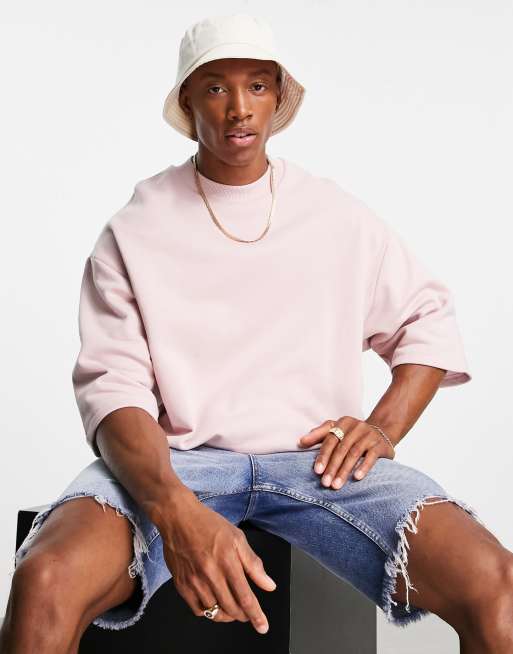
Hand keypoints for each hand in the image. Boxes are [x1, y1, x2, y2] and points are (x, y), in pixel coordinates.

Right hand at [161, 492, 275, 633]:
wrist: (178, 518)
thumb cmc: (208, 525)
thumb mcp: (237, 538)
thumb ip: (254, 564)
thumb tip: (269, 585)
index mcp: (228, 562)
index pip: (245, 597)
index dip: (256, 615)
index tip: (263, 626)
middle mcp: (211, 574)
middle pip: (231, 609)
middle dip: (243, 615)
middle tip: (248, 613)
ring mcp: (194, 582)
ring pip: (214, 612)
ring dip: (227, 614)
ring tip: (232, 607)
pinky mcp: (181, 585)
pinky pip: (197, 610)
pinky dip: (209, 611)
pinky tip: (214, 602)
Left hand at [297, 416, 394, 488]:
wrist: (382, 431)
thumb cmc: (352, 434)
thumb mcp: (336, 430)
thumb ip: (318, 435)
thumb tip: (300, 442)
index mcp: (343, 422)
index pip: (330, 440)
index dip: (323, 455)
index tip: (317, 471)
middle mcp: (357, 427)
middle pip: (342, 449)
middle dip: (332, 467)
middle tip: (325, 483)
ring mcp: (370, 435)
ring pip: (355, 454)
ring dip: (345, 471)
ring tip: (337, 485)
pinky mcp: (381, 445)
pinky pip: (372, 456)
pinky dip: (364, 467)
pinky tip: (357, 478)